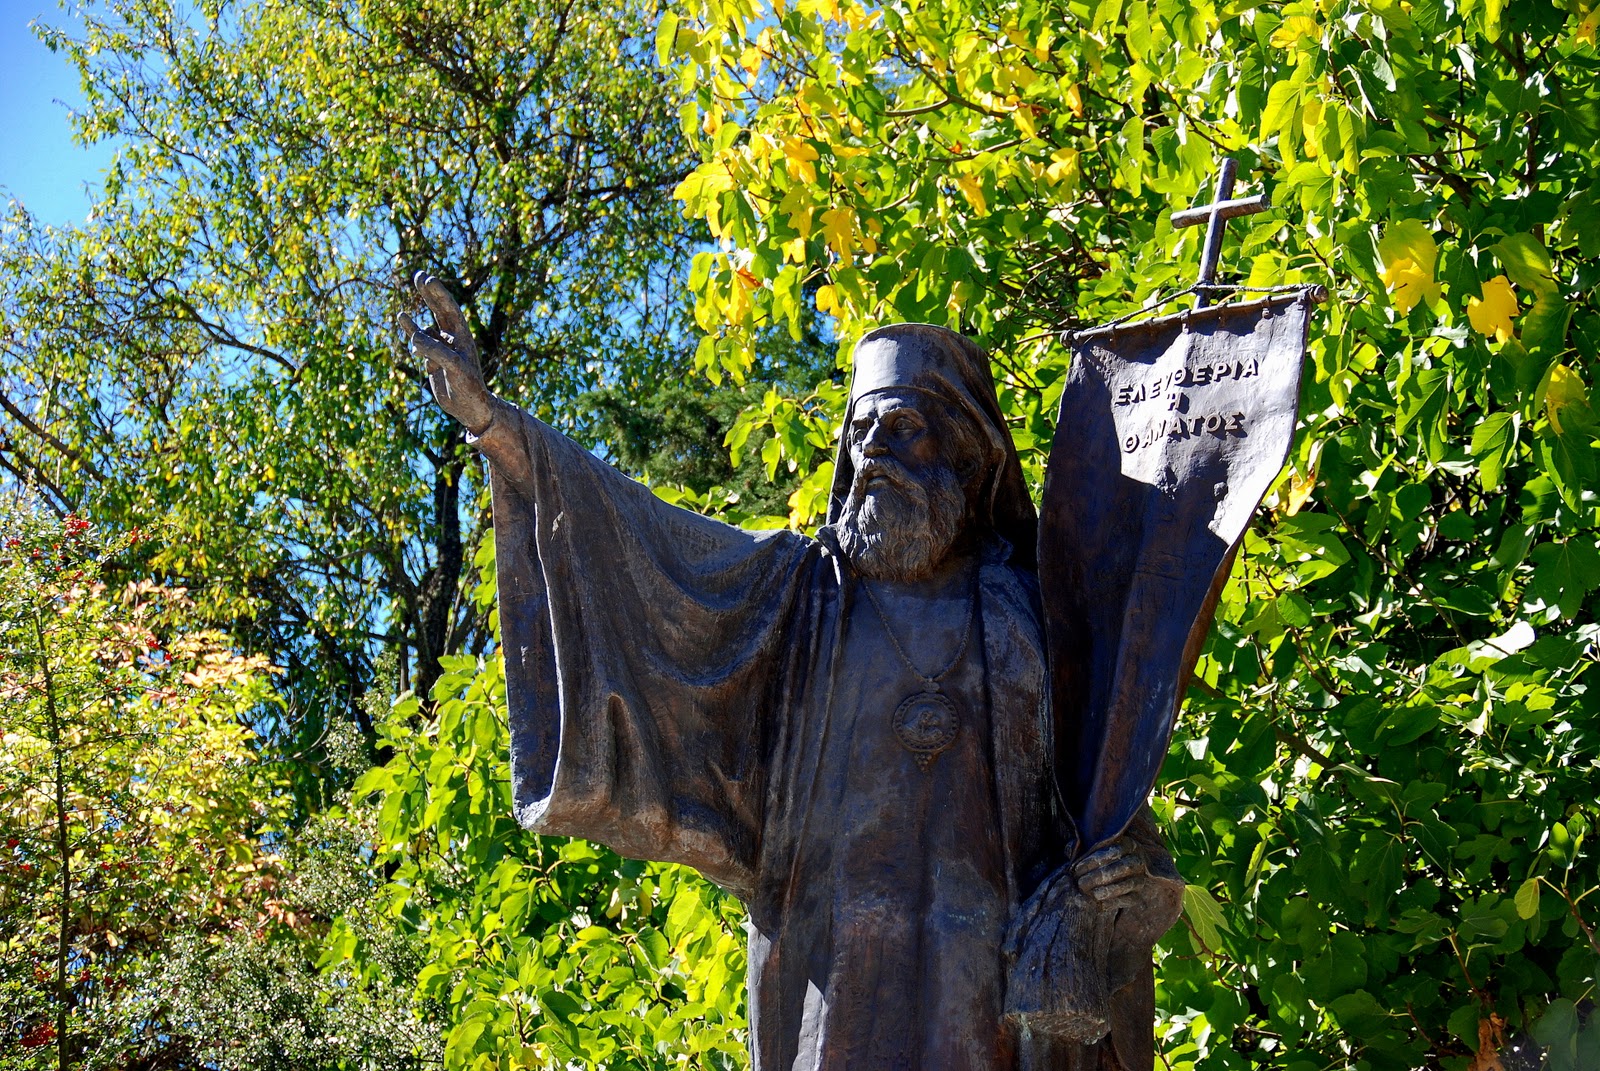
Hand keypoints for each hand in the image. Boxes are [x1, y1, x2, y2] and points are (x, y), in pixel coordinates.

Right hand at [398, 272, 494, 433]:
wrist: (471, 408)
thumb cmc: (469, 388)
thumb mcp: (454, 368)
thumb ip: (435, 352)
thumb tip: (413, 337)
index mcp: (462, 337)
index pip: (450, 310)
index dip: (439, 294)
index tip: (428, 279)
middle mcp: (452, 339)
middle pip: (440, 311)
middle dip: (430, 294)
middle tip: (420, 275)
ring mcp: (442, 348)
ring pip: (428, 327)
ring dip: (418, 316)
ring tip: (408, 302)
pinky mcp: (433, 360)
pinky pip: (420, 343)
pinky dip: (412, 332)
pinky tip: (402, 319)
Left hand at [1072, 836, 1152, 906]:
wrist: (1117, 873)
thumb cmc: (1101, 857)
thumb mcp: (1093, 848)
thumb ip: (1082, 848)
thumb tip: (1069, 849)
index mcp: (1128, 844)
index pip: (1115, 849)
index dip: (1095, 859)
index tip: (1077, 868)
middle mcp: (1138, 860)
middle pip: (1123, 867)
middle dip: (1100, 875)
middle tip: (1081, 883)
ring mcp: (1140, 878)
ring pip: (1130, 884)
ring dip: (1110, 890)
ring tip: (1093, 894)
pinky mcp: (1138, 895)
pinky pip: (1130, 899)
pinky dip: (1116, 902)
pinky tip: (1100, 904)